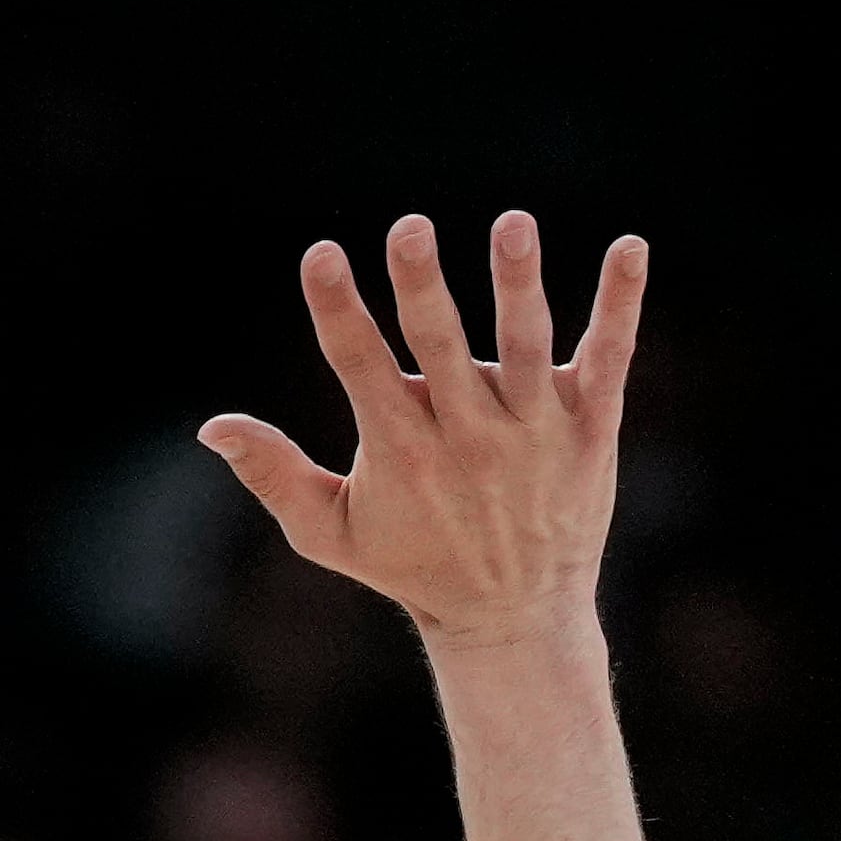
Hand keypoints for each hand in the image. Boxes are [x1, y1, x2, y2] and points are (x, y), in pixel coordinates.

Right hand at [201, 212, 644, 653]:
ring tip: (512, 225)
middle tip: (408, 229)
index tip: (321, 255)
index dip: (339, 311)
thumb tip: (212, 427)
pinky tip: (629, 247)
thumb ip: (274, 475)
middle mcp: (467, 438)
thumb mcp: (330, 532)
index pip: (361, 369)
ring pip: (525, 346)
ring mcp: (534, 432)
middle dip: (422, 290)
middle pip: (441, 349)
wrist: (514, 616)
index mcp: (401, 452)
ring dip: (518, 285)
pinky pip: (608, 356)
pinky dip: (619, 304)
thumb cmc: (412, 564)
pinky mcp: (591, 428)